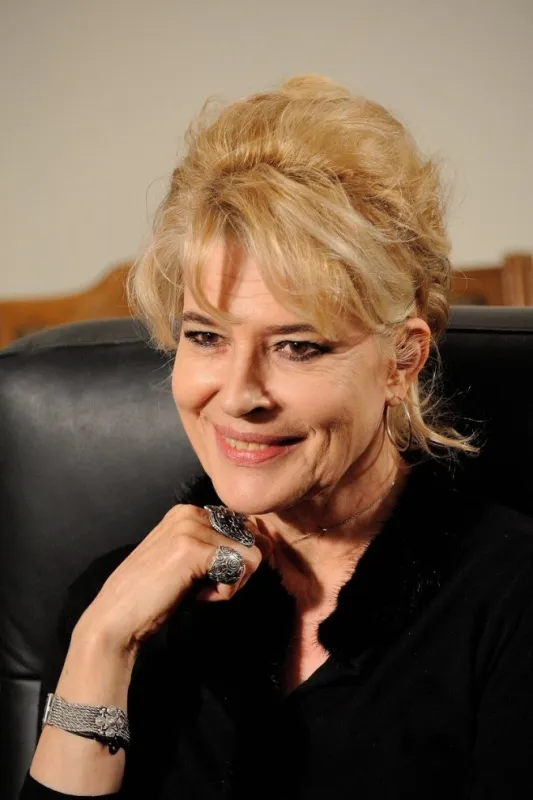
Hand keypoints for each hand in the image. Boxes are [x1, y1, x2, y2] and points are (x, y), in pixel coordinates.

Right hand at [78, 505, 269, 655]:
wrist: (116, 617)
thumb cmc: (153, 596)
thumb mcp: (189, 562)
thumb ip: (217, 547)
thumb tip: (264, 546)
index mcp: (187, 512)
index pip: (242, 528)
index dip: (234, 560)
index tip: (206, 578)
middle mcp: (190, 512)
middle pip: (250, 540)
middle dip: (236, 571)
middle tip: (205, 588)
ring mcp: (190, 528)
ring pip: (251, 555)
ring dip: (231, 583)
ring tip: (199, 592)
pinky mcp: (193, 548)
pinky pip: (241, 568)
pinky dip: (226, 591)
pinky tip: (199, 597)